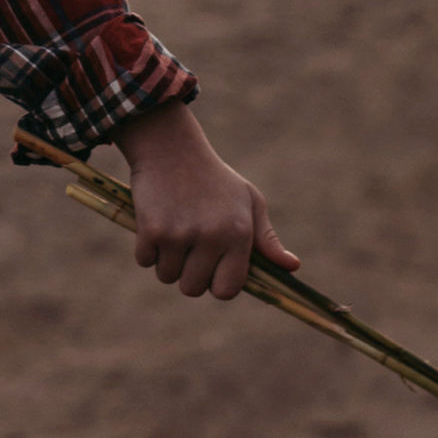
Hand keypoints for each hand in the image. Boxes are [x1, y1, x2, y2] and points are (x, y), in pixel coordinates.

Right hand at [108, 102, 296, 301]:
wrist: (172, 147)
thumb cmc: (215, 178)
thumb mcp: (249, 201)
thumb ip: (267, 239)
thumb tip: (292, 267)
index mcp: (239, 233)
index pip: (227, 290)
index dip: (217, 284)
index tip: (213, 269)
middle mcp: (212, 237)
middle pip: (193, 289)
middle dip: (188, 274)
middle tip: (189, 247)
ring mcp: (180, 235)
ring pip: (167, 276)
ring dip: (167, 261)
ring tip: (174, 232)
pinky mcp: (152, 229)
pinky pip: (145, 261)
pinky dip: (147, 248)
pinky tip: (156, 223)